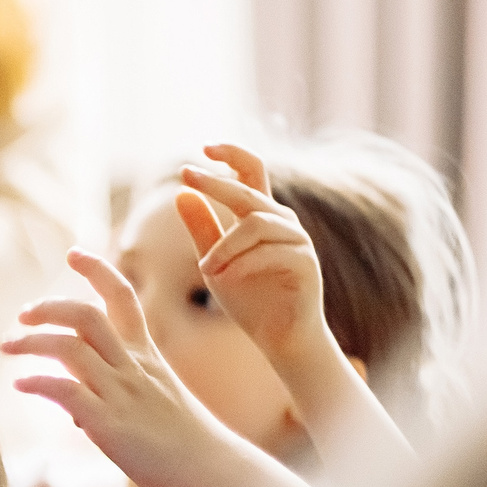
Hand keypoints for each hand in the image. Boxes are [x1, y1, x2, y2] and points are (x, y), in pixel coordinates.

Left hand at [2, 250, 236, 486]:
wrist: (211, 469)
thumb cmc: (184, 441)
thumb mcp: (153, 402)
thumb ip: (113, 394)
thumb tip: (73, 409)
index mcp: (146, 355)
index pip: (123, 297)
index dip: (98, 270)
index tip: (73, 253)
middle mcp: (132, 367)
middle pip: (86, 315)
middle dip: (49, 307)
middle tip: (23, 316)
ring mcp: (120, 393)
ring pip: (69, 349)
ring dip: (31, 342)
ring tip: (7, 346)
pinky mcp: (109, 424)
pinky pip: (66, 391)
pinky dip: (38, 382)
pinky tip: (21, 385)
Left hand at [174, 144, 330, 368]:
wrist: (280, 339)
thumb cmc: (250, 301)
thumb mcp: (215, 263)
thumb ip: (202, 229)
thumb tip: (181, 193)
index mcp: (261, 217)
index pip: (252, 173)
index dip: (233, 155)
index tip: (204, 147)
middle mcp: (283, 222)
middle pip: (249, 192)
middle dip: (216, 182)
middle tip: (186, 175)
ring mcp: (298, 242)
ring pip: (256, 224)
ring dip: (225, 245)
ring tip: (206, 270)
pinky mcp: (306, 264)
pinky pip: (270, 253)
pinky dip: (243, 264)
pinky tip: (225, 279)